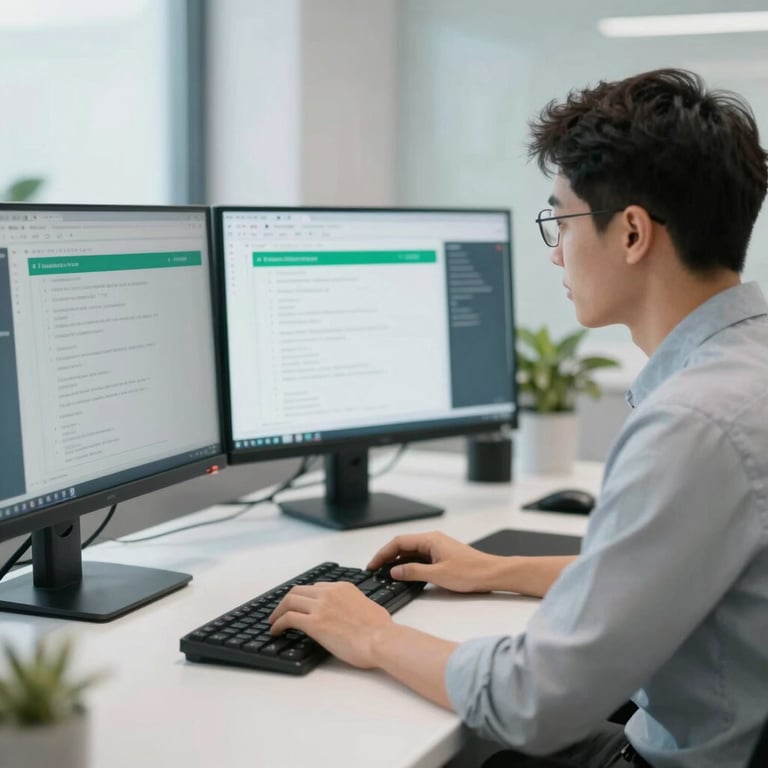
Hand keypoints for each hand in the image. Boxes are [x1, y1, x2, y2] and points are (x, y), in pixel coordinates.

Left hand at [269, 582, 392, 667]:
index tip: (299, 605)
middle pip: (299, 590)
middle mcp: (330, 593)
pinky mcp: (314, 623)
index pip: (316, 587)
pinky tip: (276, 631)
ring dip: (278, 611)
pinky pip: (288, 618)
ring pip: (290, 600)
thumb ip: (354, 605)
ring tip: (274, 621)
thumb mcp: (367, 606)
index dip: (304, 597)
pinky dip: (278, 623)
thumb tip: (351, 613)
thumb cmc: (380, 630)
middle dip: (287, 601)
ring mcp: (321, 606)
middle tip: (280, 612)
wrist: (381, 639)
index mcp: (343, 587)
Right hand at [367, 531, 502, 592]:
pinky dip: (409, 565)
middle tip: (374, 569)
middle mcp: (433, 540)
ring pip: (411, 552)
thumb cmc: (471, 572)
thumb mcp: (437, 575)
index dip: (383, 553)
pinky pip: (420, 558)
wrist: (492, 574)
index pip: (399, 542)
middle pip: (403, 545)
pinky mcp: (442, 556)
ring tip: (385, 573)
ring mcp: (437, 548)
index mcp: (430, 539)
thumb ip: (413, 572)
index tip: (373, 564)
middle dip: (387, 557)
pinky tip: (404, 574)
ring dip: (397, 561)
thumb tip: (395, 571)